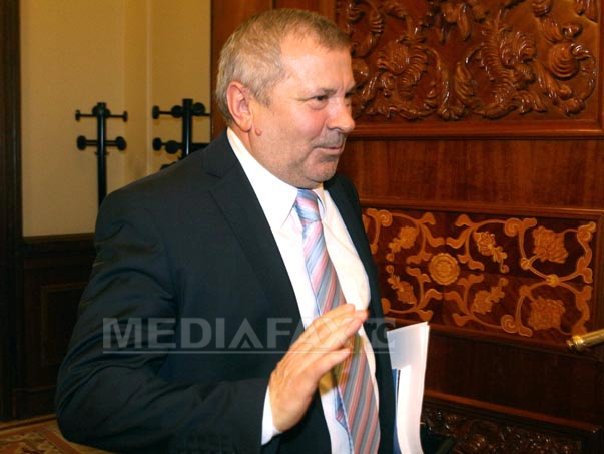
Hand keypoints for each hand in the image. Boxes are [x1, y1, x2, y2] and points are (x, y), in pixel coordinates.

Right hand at [268, 304, 366, 431]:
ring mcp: (300, 366)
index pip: (318, 326)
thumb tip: (337, 345)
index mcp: (298, 348)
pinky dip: (332, 358)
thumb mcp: (299, 367)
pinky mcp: (302, 381)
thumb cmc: (286, 390)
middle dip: (343, 320)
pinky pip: (319, 367)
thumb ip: (315, 355)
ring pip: (323, 345)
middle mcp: (299, 353)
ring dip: (342, 332)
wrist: (267, 410)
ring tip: (357, 323)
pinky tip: (345, 352)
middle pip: (323, 332)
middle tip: (361, 311)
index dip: (334, 315)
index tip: (350, 308)